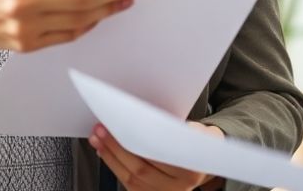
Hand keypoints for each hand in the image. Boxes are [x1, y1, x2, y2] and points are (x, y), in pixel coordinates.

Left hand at [89, 122, 222, 189]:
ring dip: (110, 156)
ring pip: (131, 178)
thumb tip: (146, 117)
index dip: (138, 141)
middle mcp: (178, 187)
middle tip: (102, 128)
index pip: (159, 155)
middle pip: (141, 168)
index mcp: (191, 170)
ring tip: (97, 137)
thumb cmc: (197, 141)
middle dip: (117, 147)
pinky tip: (104, 151)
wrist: (205, 160)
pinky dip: (114, 165)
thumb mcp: (197, 130)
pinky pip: (128, 183)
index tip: (124, 124)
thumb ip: (177, 128)